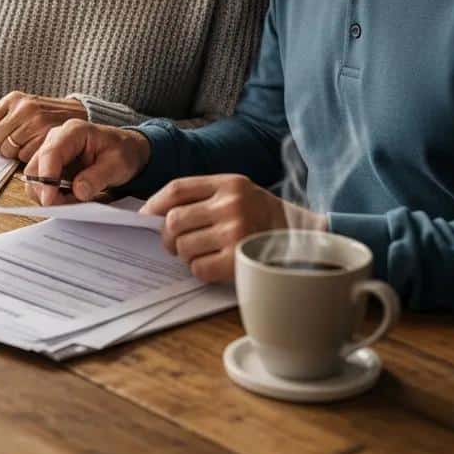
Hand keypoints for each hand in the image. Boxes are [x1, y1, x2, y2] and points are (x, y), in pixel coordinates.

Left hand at [0, 92, 86, 163]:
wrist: (80, 113)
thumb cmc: (46, 115)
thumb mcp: (22, 110)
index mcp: (12, 99)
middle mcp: (23, 108)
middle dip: (0, 148)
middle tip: (17, 143)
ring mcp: (36, 121)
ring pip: (8, 152)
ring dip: (15, 154)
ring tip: (30, 143)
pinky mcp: (48, 136)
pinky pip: (26, 158)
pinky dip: (30, 158)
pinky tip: (39, 148)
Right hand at [23, 119, 150, 204]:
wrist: (126, 150)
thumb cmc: (123, 152)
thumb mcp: (118, 164)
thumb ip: (98, 177)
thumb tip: (78, 191)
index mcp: (73, 131)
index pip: (50, 153)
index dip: (47, 178)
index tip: (50, 200)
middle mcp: (56, 139)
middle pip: (35, 168)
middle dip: (46, 191)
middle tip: (67, 206)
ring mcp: (51, 152)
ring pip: (35, 179)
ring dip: (50, 195)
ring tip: (75, 201)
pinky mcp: (51, 166)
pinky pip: (42, 185)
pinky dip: (54, 196)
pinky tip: (71, 198)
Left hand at [143, 175, 328, 282]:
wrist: (307, 240)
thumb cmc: (264, 216)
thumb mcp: (238, 192)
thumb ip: (204, 196)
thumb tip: (157, 214)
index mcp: (228, 183)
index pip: (177, 189)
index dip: (155, 204)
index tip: (146, 216)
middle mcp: (231, 204)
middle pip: (174, 220)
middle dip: (167, 236)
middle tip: (173, 243)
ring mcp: (236, 232)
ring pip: (184, 246)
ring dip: (184, 254)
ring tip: (198, 253)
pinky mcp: (240, 260)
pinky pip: (199, 268)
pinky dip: (199, 270)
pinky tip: (212, 265)